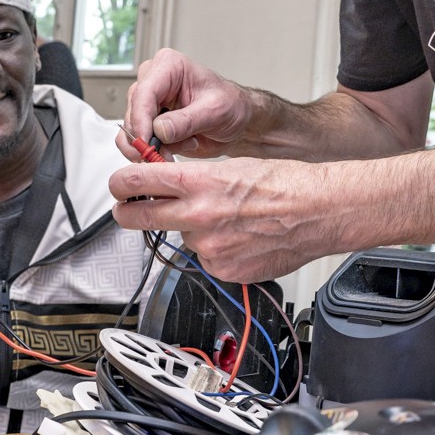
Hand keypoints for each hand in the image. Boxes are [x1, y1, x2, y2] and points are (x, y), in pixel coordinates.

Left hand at [109, 156, 343, 282]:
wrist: (317, 211)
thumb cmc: (283, 184)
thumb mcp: (230, 165)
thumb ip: (192, 179)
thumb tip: (166, 185)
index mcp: (197, 181)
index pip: (136, 181)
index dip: (119, 184)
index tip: (117, 186)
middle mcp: (196, 214)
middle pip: (136, 216)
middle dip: (126, 212)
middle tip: (126, 210)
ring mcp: (207, 246)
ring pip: (182, 237)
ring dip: (193, 231)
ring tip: (229, 221)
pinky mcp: (221, 269)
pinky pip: (206, 260)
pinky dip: (217, 251)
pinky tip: (241, 239)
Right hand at [118, 48, 250, 161]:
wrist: (239, 122)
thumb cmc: (231, 106)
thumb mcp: (215, 111)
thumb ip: (186, 120)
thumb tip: (159, 130)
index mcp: (169, 66)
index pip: (144, 92)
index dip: (141, 119)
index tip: (146, 142)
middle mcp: (154, 81)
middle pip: (133, 111)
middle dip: (146, 138)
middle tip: (165, 153)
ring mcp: (150, 103)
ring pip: (131, 129)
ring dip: (152, 147)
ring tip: (181, 147)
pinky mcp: (149, 123)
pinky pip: (136, 141)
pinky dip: (151, 152)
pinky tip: (174, 151)